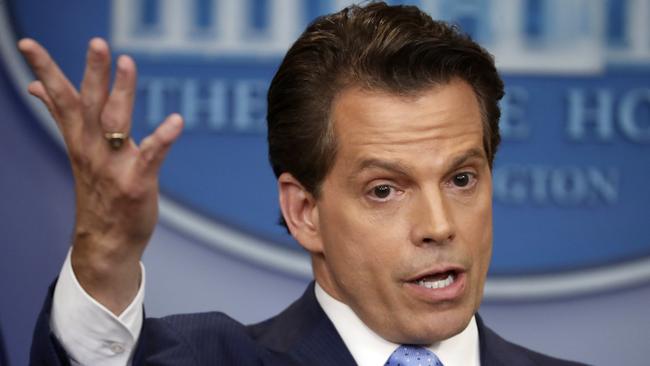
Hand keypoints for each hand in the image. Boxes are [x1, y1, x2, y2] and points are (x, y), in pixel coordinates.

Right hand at [18, 38, 182, 314]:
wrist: (105, 242)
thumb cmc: (97, 190)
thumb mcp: (78, 149)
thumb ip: (63, 116)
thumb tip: (37, 88)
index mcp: (78, 139)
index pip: (60, 99)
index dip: (45, 71)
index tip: (28, 43)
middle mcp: (91, 150)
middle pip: (89, 105)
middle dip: (93, 73)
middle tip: (98, 42)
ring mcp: (113, 166)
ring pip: (116, 123)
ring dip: (122, 93)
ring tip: (128, 63)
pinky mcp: (137, 182)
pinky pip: (151, 156)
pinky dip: (163, 138)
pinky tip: (176, 121)